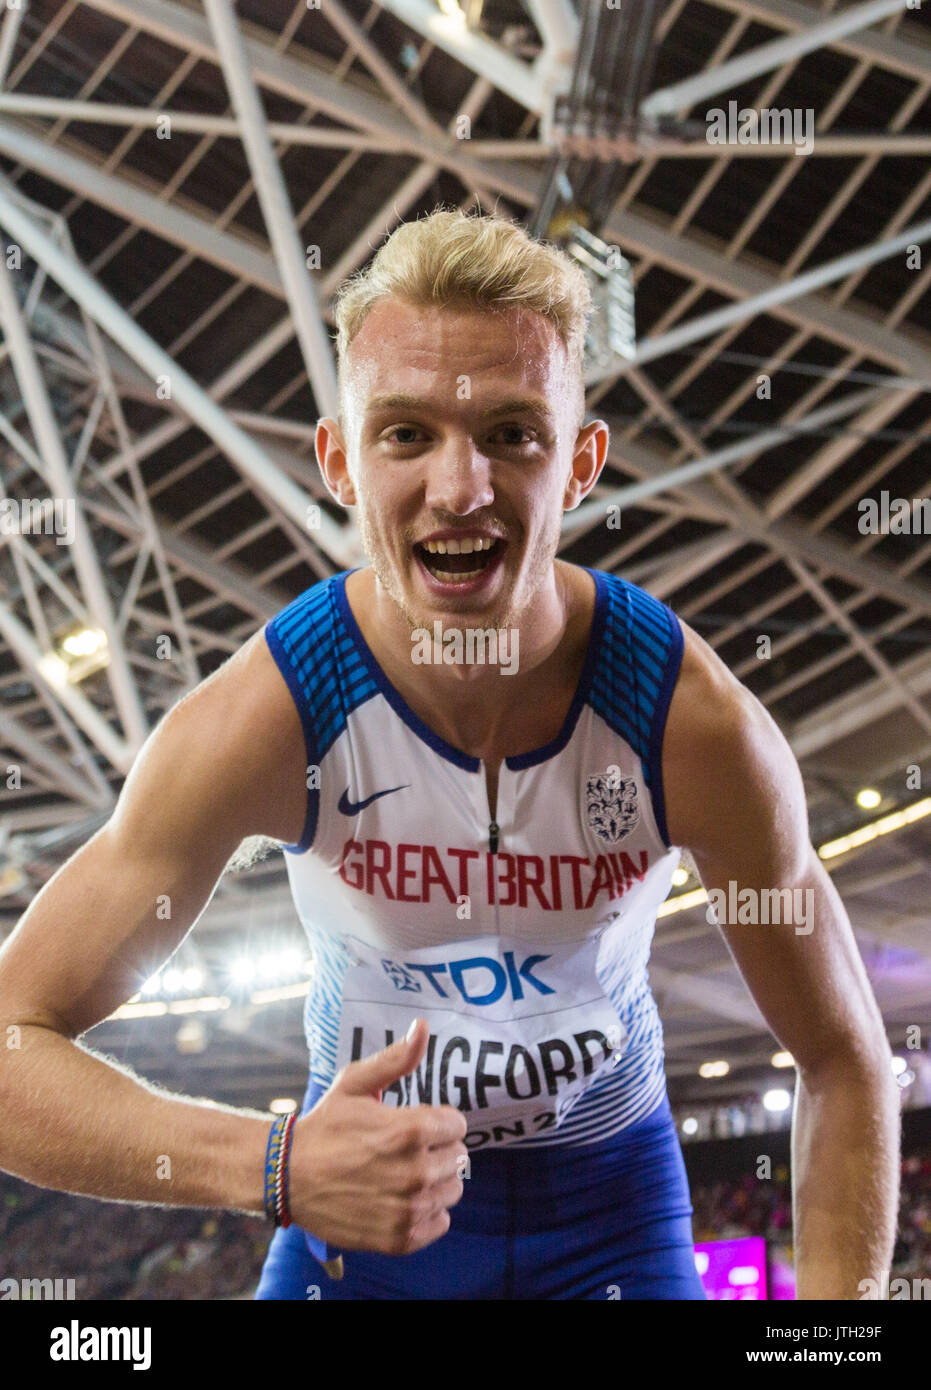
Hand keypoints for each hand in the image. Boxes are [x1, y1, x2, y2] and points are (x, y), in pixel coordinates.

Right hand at [288, 1019, 468, 1253]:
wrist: (288, 1176)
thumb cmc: (325, 1125)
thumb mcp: (356, 1083)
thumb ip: (396, 1058)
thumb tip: (422, 1027)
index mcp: (410, 1130)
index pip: (457, 1125)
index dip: (438, 1121)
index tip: (416, 1124)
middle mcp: (415, 1172)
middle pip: (458, 1158)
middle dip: (438, 1150)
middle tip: (406, 1149)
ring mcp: (408, 1209)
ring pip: (452, 1190)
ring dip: (435, 1181)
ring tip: (404, 1174)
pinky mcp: (400, 1238)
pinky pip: (440, 1223)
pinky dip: (427, 1212)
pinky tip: (402, 1199)